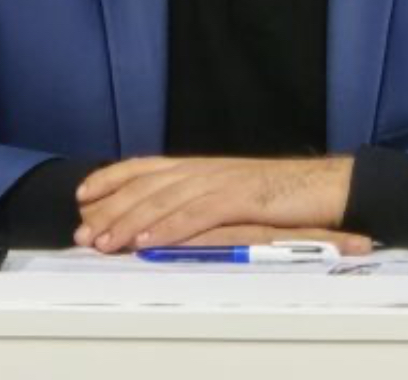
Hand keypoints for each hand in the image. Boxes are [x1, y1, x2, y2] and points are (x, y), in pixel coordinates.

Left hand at [73, 156, 353, 252]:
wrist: (325, 187)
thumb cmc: (281, 196)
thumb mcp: (232, 194)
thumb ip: (199, 201)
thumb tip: (165, 219)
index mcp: (201, 166)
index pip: (145, 167)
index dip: (111, 178)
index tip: (82, 195)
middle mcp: (205, 168)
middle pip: (146, 185)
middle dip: (110, 209)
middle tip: (83, 234)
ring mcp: (221, 181)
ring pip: (164, 200)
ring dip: (130, 223)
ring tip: (104, 242)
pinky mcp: (240, 198)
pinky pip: (196, 214)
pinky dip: (168, 228)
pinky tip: (147, 242)